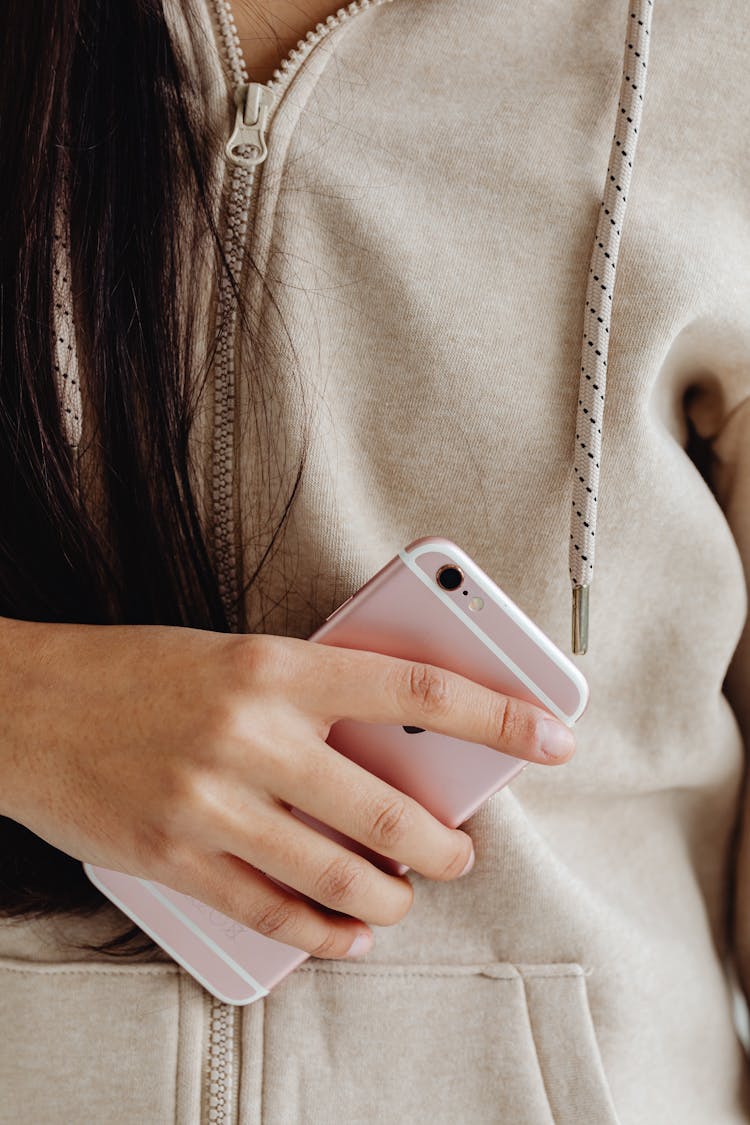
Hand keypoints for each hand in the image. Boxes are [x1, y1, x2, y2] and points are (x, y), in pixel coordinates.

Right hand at [0, 619, 574, 958]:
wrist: (24, 704)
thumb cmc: (134, 670)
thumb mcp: (232, 656)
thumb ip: (310, 695)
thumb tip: (389, 741)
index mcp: (274, 667)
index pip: (414, 688)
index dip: (496, 715)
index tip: (551, 732)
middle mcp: (251, 735)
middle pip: (387, 807)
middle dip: (445, 842)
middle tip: (462, 850)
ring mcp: (212, 804)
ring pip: (339, 873)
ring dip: (394, 893)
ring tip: (410, 892)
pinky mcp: (177, 860)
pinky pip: (274, 913)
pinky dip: (326, 932)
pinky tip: (352, 932)